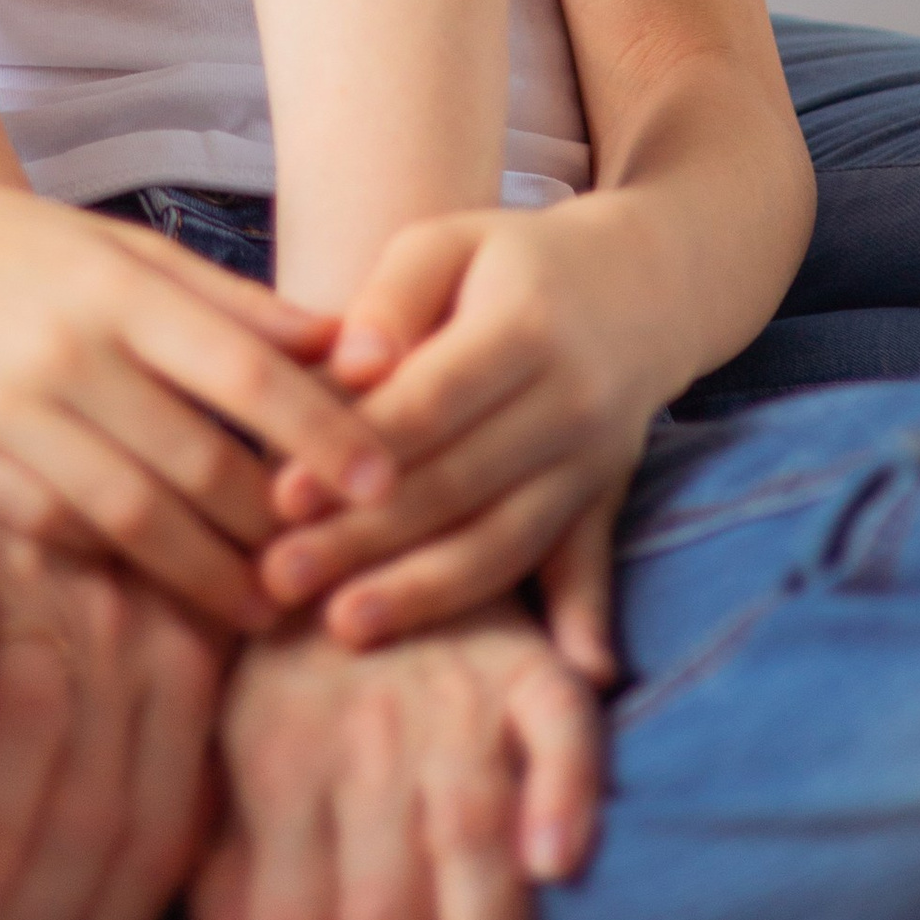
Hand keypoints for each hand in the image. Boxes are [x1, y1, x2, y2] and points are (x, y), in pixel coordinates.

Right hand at [0, 159, 392, 629]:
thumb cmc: (8, 248)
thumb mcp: (117, 247)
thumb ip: (228, 302)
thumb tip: (344, 344)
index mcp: (117, 286)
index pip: (245, 373)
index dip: (320, 434)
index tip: (382, 483)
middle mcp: (65, 352)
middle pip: (199, 460)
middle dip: (274, 522)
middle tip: (334, 561)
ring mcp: (5, 415)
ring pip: (132, 515)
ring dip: (208, 571)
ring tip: (264, 605)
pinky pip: (58, 530)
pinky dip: (117, 558)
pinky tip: (159, 577)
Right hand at [0, 475, 232, 919]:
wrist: (7, 415)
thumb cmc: (82, 582)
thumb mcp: (160, 672)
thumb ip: (199, 804)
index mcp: (184, 660)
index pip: (159, 822)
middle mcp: (119, 616)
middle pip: (94, 791)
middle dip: (47, 913)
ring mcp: (35, 568)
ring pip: (33, 718)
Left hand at [187, 604, 601, 919]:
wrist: (351, 489)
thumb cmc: (290, 637)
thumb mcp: (233, 737)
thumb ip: (228, 861)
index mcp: (280, 765)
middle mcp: (362, 740)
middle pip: (375, 903)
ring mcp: (448, 696)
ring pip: (462, 834)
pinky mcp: (524, 656)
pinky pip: (554, 721)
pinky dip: (558, 783)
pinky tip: (559, 861)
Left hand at [262, 204, 657, 663]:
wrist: (641, 283)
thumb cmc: (509, 261)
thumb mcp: (447, 243)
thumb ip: (392, 298)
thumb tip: (352, 365)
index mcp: (525, 326)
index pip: (431, 402)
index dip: (356, 452)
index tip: (279, 496)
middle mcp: (572, 400)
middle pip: (460, 484)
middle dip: (365, 539)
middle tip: (278, 577)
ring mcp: (596, 459)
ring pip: (509, 539)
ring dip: (427, 592)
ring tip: (341, 627)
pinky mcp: (608, 498)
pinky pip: (588, 564)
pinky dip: (584, 619)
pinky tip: (574, 676)